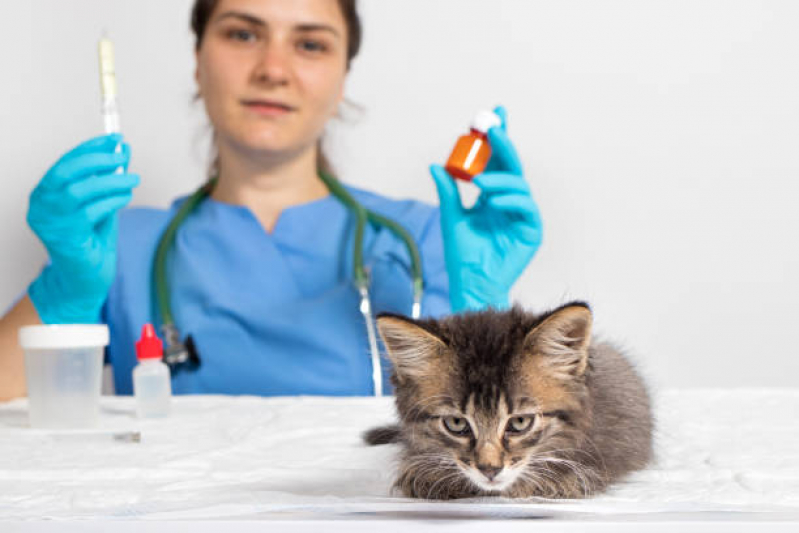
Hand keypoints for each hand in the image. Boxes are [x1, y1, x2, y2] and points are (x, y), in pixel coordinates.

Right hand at [27, 134, 138, 323]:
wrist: (86, 277)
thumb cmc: (92, 239)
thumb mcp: (100, 202)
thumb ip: (108, 178)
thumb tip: (123, 149)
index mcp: (45, 193)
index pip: (66, 162)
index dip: (91, 148)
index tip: (114, 138)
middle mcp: (40, 206)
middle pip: (67, 172)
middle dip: (98, 159)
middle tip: (123, 155)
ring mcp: (50, 222)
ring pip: (80, 191)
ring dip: (111, 180)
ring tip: (133, 179)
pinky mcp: (65, 237)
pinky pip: (91, 211)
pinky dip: (112, 200)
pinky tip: (125, 197)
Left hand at [431, 106, 542, 312]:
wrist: (470, 282)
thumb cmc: (462, 254)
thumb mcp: (451, 217)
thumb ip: (448, 192)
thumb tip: (435, 165)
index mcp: (492, 196)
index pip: (496, 161)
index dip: (497, 138)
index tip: (493, 115)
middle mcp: (509, 202)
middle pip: (511, 166)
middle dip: (504, 144)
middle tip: (493, 128)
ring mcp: (522, 216)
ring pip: (519, 186)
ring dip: (500, 179)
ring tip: (478, 182)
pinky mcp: (530, 231)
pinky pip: (526, 209)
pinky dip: (510, 200)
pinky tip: (492, 201)